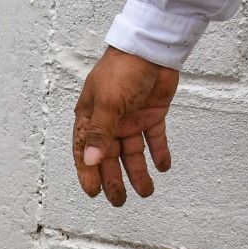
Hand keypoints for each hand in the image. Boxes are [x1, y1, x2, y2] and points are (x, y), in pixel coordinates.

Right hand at [73, 46, 179, 205]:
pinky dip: (159, 153)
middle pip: (109, 158)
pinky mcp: (151, 115)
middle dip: (114, 180)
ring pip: (132, 153)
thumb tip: (91, 161)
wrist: (153, 47)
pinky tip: (163, 167)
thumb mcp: (109, 103)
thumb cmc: (122, 69)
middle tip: (120, 201)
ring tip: (146, 191)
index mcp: (91, 118)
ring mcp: (130, 119)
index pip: (85, 152)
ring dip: (138, 172)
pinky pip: (154, 139)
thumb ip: (101, 134)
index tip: (94, 193)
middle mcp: (109, 122)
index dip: (88, 174)